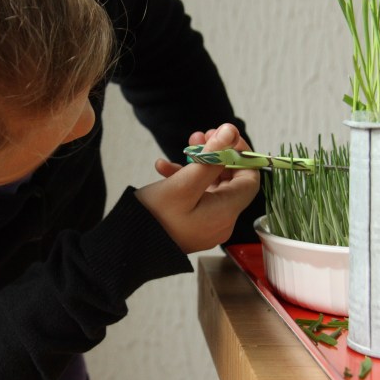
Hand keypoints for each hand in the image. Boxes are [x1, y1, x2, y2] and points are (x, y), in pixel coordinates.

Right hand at [134, 123, 259, 253]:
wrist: (129, 246)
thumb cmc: (154, 217)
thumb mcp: (182, 183)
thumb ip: (210, 157)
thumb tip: (230, 132)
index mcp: (225, 212)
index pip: (250, 178)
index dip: (241, 154)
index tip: (225, 136)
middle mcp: (222, 221)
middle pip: (231, 180)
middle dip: (218, 154)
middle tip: (201, 137)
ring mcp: (208, 225)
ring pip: (213, 186)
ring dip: (201, 163)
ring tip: (186, 146)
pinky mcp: (193, 225)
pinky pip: (198, 197)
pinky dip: (186, 180)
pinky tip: (164, 168)